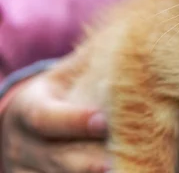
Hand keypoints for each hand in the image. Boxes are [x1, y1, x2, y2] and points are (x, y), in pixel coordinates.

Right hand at [1, 58, 108, 172]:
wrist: (42, 121)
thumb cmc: (71, 91)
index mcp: (28, 107)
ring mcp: (23, 169)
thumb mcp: (71, 74)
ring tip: (119, 172)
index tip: (103, 121)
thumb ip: (93, 62)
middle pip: (53, 156)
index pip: (45, 117)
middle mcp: (20, 142)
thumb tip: (134, 42)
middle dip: (87, 161)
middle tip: (116, 161)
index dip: (73, 121)